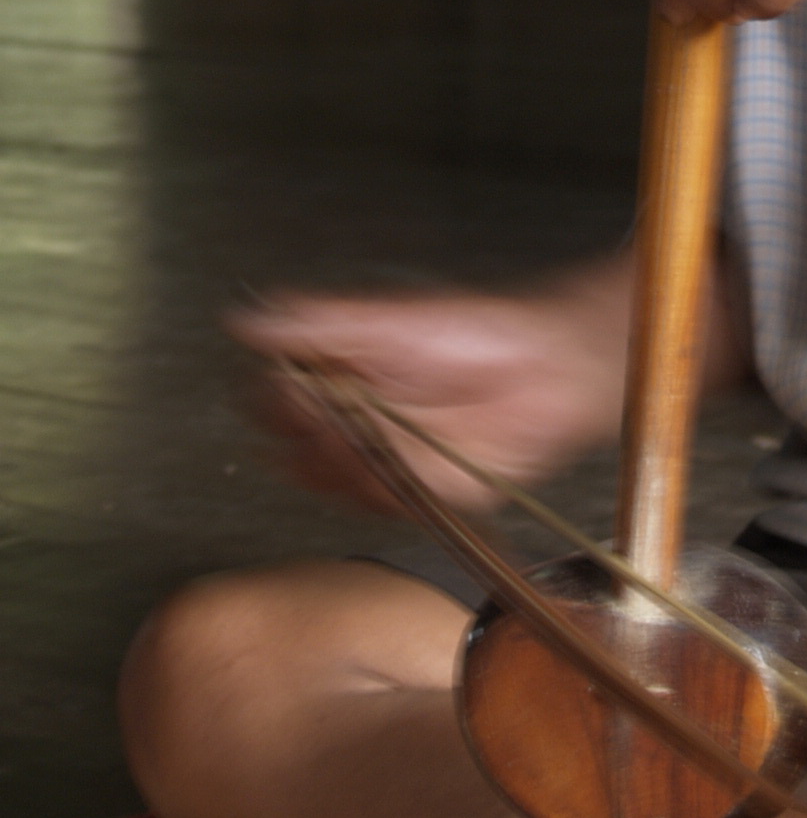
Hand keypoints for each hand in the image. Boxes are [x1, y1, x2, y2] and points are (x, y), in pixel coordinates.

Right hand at [230, 266, 630, 515]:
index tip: (280, 389)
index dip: (273, 401)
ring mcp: (385, 465)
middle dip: (304, 434)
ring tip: (347, 435)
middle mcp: (355, 429)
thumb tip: (247, 317)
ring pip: (337, 480)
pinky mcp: (421, 494)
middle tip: (314, 414)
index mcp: (337, 385)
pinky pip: (388, 500)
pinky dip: (382, 485)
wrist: (548, 365)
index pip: (276, 403)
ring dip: (338, 463)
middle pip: (299, 448)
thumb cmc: (479, 334)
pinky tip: (381, 462)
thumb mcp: (392, 319)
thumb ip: (321, 324)